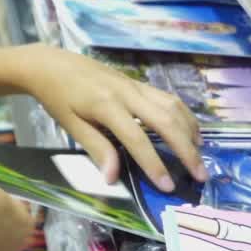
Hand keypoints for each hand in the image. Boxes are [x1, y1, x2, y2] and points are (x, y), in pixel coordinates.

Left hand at [14, 44, 205, 190]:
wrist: (50, 64)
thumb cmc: (57, 97)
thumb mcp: (70, 125)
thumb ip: (95, 148)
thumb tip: (112, 178)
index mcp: (106, 105)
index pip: (137, 139)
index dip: (154, 164)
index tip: (168, 186)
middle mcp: (126, 93)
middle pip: (165, 120)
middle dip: (186, 149)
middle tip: (200, 174)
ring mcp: (134, 85)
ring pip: (172, 106)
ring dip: (189, 130)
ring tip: (199, 154)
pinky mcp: (137, 82)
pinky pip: (167, 97)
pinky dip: (183, 114)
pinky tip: (188, 130)